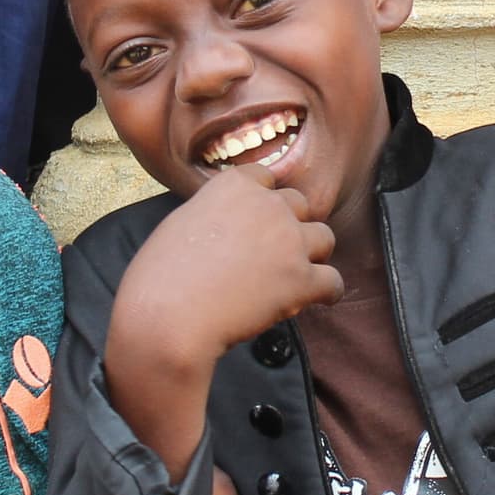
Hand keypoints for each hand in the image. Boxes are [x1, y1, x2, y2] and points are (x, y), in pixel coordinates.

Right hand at [122, 165, 342, 364]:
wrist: (168, 316)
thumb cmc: (161, 277)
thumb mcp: (181, 222)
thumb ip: (215, 213)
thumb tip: (227, 227)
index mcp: (235, 186)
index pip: (265, 178)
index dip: (264, 201)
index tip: (258, 221)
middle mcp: (268, 205)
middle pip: (299, 205)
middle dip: (290, 226)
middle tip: (275, 253)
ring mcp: (289, 241)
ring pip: (324, 237)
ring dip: (312, 255)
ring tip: (295, 275)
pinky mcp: (302, 279)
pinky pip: (333, 281)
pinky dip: (326, 292)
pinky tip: (317, 299)